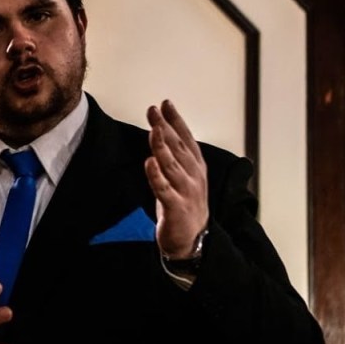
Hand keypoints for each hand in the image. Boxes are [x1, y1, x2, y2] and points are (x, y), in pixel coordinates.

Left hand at [145, 99, 208, 257]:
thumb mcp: (183, 177)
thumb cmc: (184, 206)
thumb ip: (175, 157)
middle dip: (166, 127)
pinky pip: (164, 189)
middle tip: (154, 110)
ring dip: (162, 147)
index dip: (176, 120)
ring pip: (172, 165)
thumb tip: (161, 132)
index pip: (186, 138)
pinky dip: (156, 175)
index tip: (166, 103)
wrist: (193, 240)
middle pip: (178, 147)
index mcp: (196, 168)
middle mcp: (193, 176)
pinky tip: (148, 162)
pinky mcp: (175, 208)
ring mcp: (186, 192)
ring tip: (153, 130)